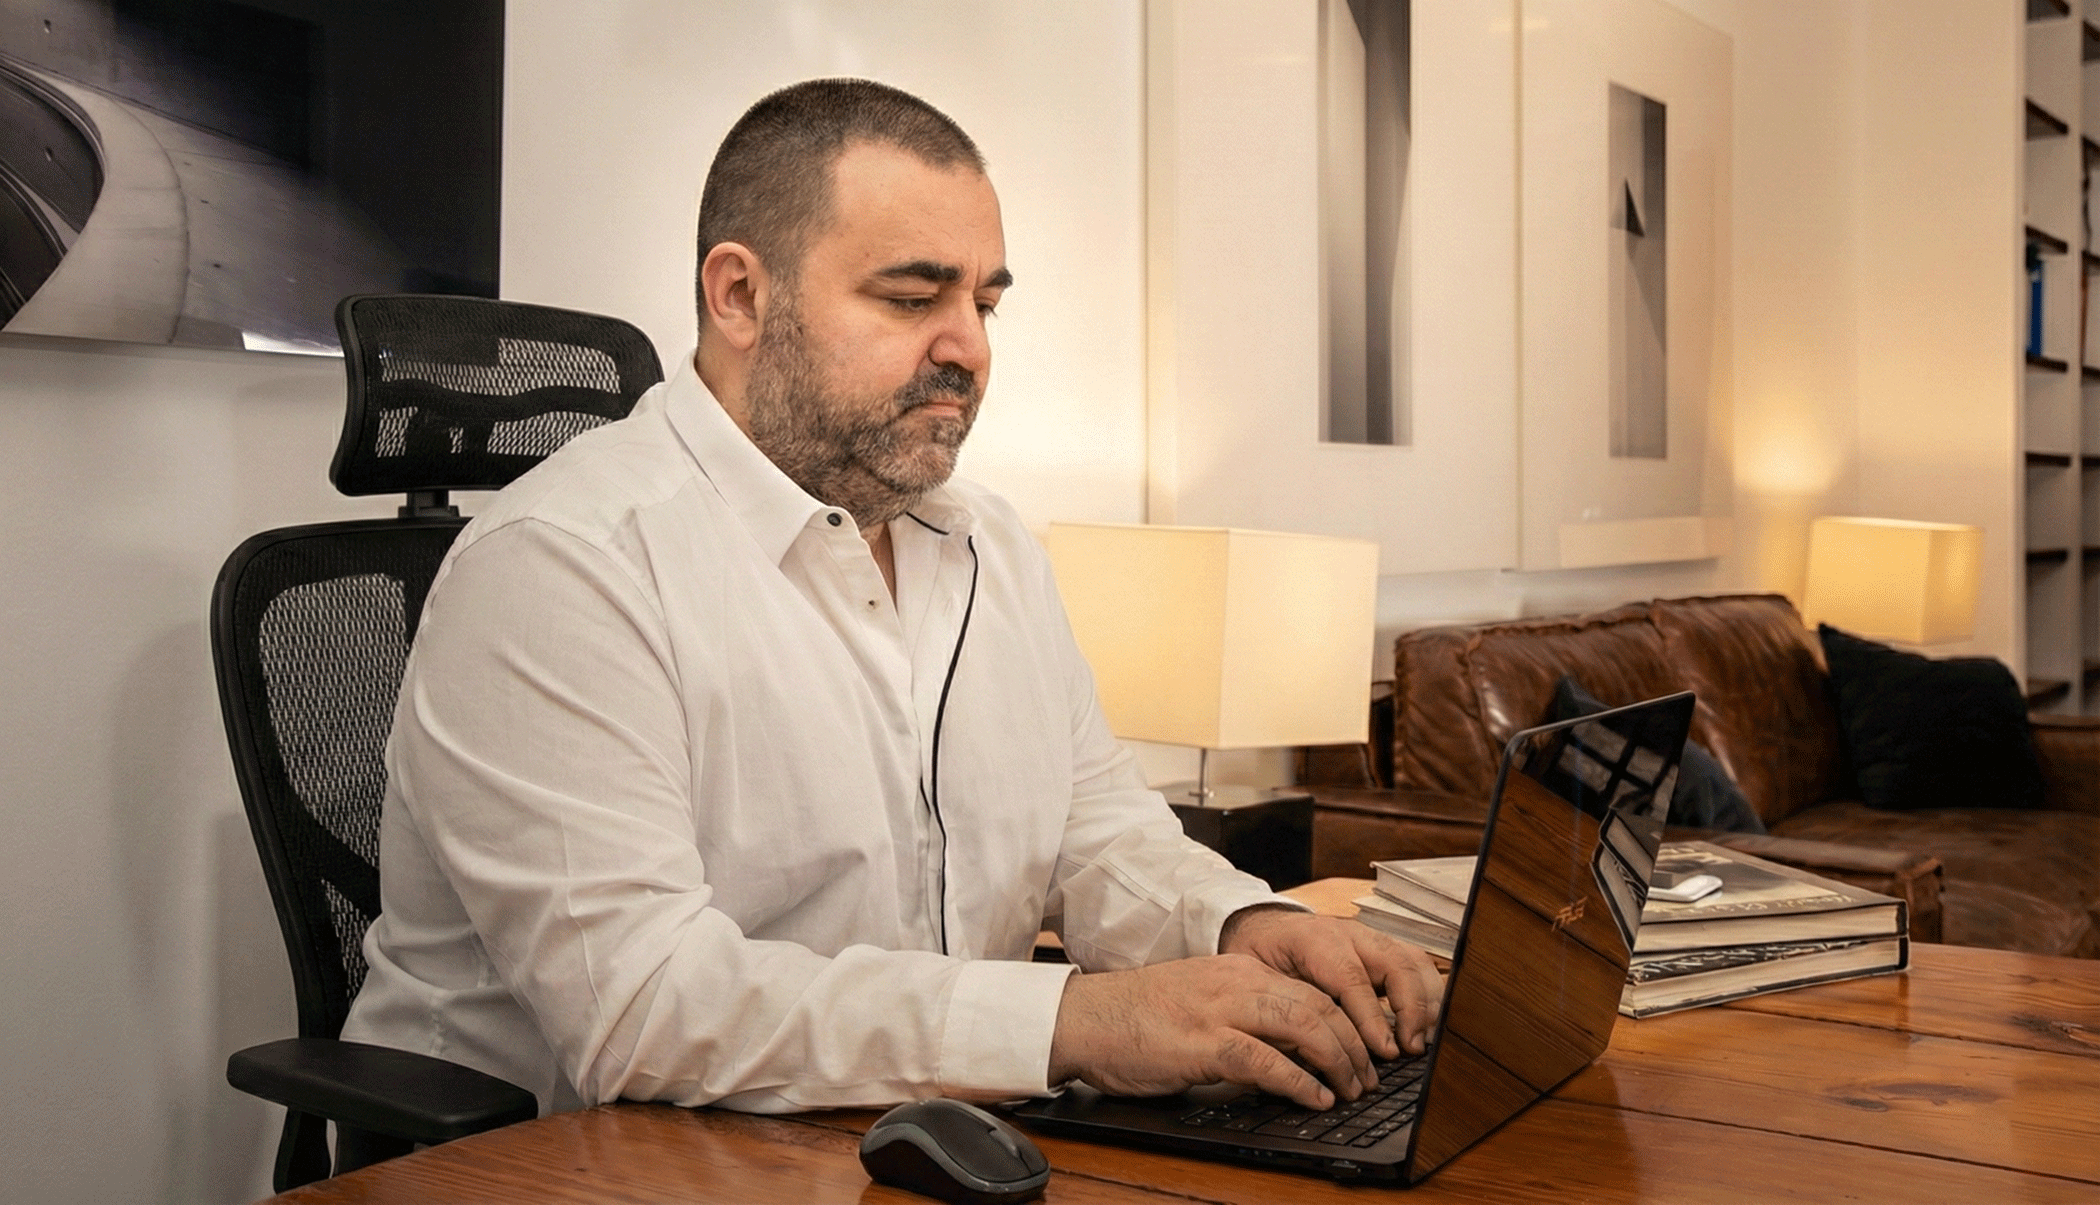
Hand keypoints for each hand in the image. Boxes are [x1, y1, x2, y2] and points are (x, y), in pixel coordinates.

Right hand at [1047, 954, 1379, 1109]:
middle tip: (1367, 1077)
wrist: (1083, 1017)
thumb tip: (1287, 1047)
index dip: (1346, 1021)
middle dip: (1353, 1044)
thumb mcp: (1199, 1000)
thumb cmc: (1134, 1017)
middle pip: (1319, 1005)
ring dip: (1337, 1061)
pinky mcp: (1202, 1043)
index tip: (1362, 1051)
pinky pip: (1265, 1061)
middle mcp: (1235, 982)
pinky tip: (1315, 1098)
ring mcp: (1219, 1010)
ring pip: (1303, 1025)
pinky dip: (1299, 1082)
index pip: (1311, 989)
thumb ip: (1242, 1012)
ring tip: (1351, 1089)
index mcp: (1236, 970)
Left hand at [1218, 906, 1444, 1059]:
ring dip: (1426, 1003)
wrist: (1265, 927)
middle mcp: (1349, 935)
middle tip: (1411, 1050)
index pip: (1352, 978)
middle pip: (1395, 964)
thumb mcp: (1259, 982)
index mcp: (1314, 941)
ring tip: (1422, 1042)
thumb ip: (1284, 1011)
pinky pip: (1418, 965)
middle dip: (1411, 1009)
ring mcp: (1371, 938)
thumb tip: (1308, 1061)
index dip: (1372, 1017)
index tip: (1386, 1051)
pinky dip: (1429, 995)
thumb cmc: (1261, 957)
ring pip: (1414, 961)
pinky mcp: (1385, 948)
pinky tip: (1426, 1027)